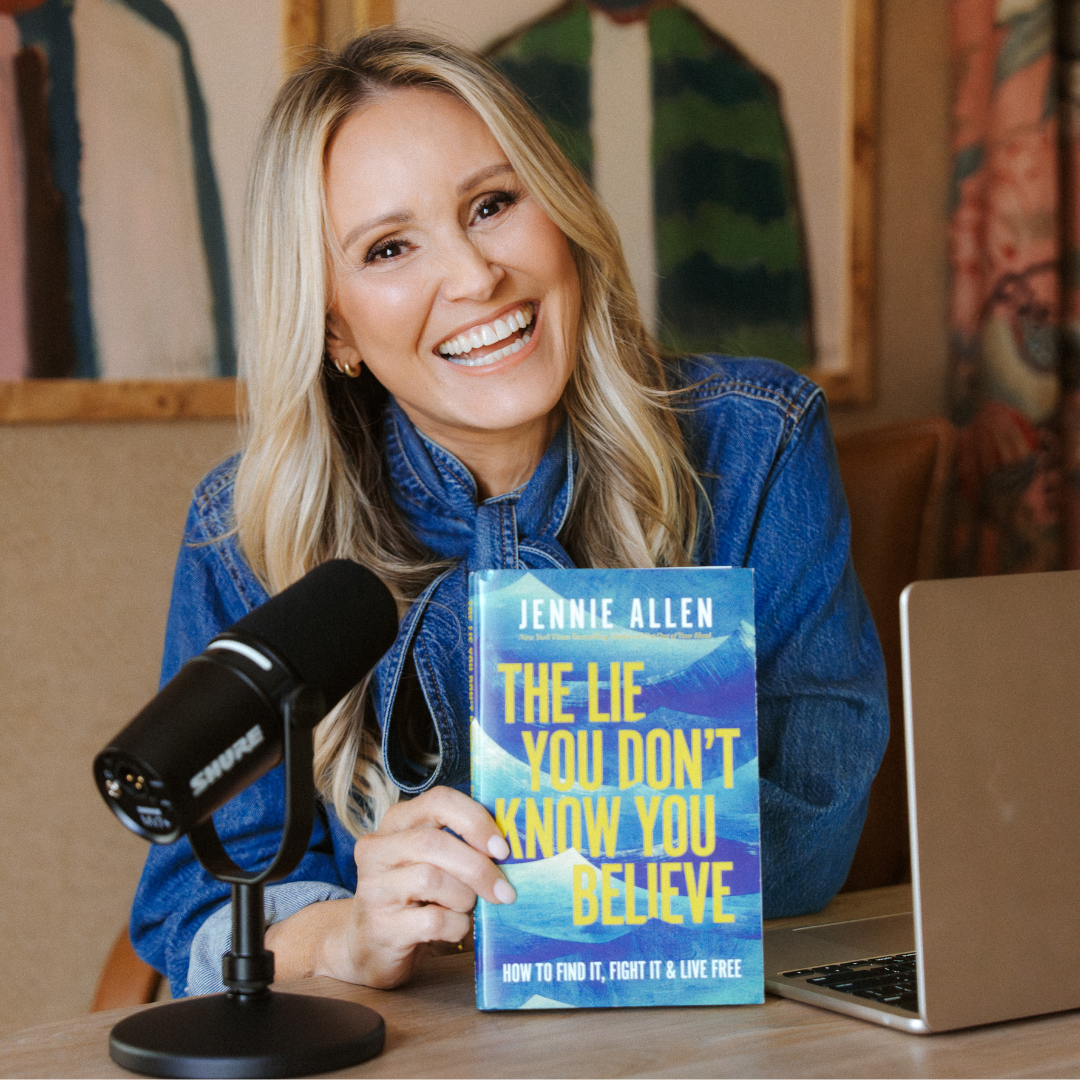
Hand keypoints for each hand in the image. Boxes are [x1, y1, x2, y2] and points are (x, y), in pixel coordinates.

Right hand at [264, 786, 513, 987]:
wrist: (369, 946)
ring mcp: (374, 888)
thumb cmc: (415, 896)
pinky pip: (432, 920)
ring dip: (464, 898)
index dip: (475, 820)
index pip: (439, 801)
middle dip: (478, 867)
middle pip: (434, 843)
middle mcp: (378, 849)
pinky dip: (456, 926)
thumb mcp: (433, 861)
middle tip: (504, 890)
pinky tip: (454, 929)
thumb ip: (460, 845)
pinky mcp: (380, 927)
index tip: (502, 848)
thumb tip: (509, 848)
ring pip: (432, 879)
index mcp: (397, 822)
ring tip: (466, 908)